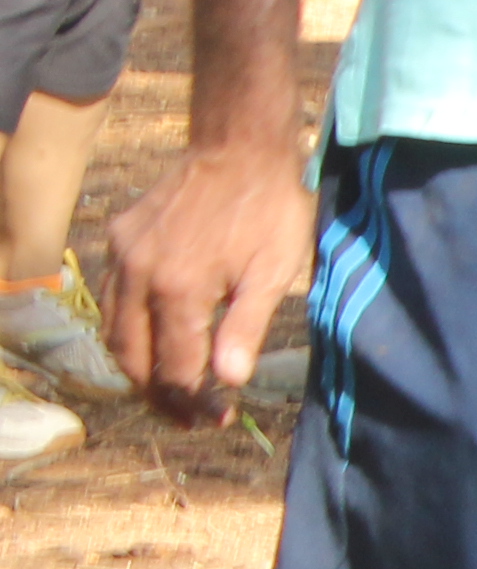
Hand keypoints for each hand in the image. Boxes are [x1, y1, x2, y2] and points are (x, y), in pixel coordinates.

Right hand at [104, 143, 317, 420]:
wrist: (238, 149)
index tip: (216, 419)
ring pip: (114, 329)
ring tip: (172, 387)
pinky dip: (129, 326)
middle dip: (158, 394)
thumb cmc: (268, 211)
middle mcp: (138, 273)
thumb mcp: (271, 274)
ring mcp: (122, 253)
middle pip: (132, 356)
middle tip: (189, 415)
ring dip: (139, 365)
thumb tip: (227, 381)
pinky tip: (159, 338)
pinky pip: (112, 296)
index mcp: (178, 289)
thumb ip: (245, 329)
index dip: (192, 402)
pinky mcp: (118, 237)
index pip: (174, 368)